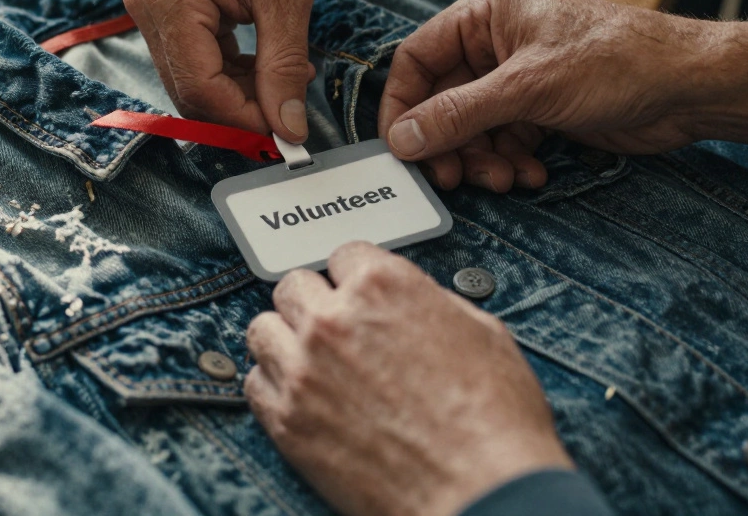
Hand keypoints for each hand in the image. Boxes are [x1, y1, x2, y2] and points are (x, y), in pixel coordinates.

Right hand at [123, 0, 322, 141]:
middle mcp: (148, 5)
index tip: (284, 135)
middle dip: (239, 112)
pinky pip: (195, 62)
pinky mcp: (168, 10)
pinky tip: (267, 67)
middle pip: (189, 90)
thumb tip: (288, 130)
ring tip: (287, 83)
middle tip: (288, 121)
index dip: (242, 119)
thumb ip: (284, 68)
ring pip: (192, 82)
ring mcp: (153, 8)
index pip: (198, 86)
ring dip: (238, 95)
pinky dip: (231, 75)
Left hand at [245, 242, 571, 515]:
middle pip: (293, 287)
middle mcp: (333, 320)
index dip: (356, 278)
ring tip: (310, 360)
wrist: (482, 492)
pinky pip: (254, 383)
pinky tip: (300, 396)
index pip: (343, 256)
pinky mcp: (286, 420)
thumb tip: (410, 300)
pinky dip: (274, 386)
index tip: (357, 295)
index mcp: (383, 286)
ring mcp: (302, 370)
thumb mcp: (481, 332)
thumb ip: (430, 301)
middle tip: (334, 328)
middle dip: (315, 304)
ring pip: (263, 329)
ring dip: (285, 340)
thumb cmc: (493, 421)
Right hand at [378, 0, 714, 190]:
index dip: (403, 105)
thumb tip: (402, 139)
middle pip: (443, 101)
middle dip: (449, 143)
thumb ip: (459, 114)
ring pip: (472, 127)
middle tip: (452, 177)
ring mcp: (519, 78)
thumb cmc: (617, 61)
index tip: (400, 146)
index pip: (418, 59)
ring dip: (482, 160)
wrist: (690, 86)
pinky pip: (504, 140)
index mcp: (485, 14)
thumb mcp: (528, 88)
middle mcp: (496, 43)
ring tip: (504, 180)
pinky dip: (510, 161)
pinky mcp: (541, 108)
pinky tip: (530, 174)